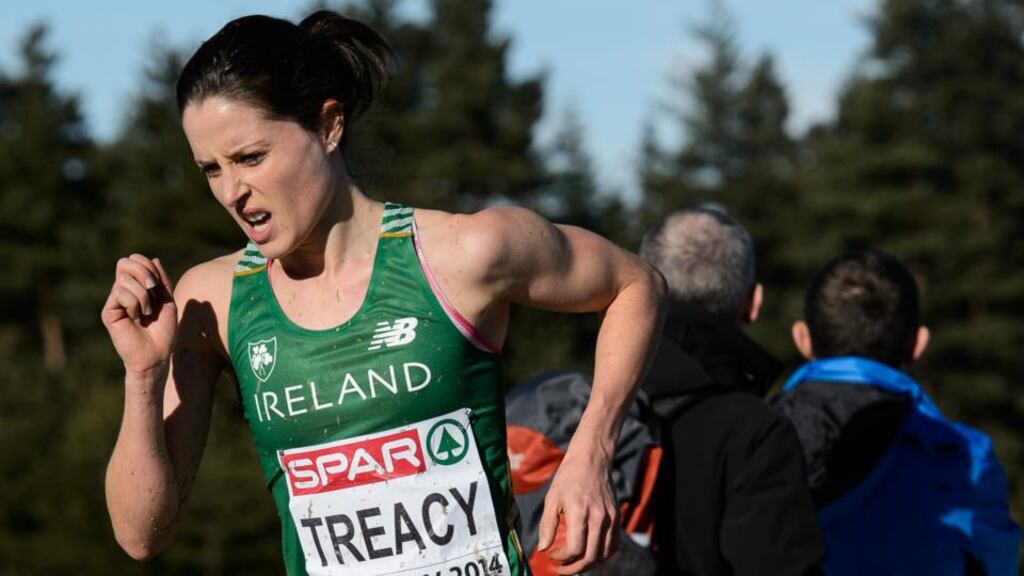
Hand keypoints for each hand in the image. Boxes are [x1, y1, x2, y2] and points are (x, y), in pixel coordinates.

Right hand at [101, 254, 176, 377]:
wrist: (156, 355)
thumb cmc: (164, 331)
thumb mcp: (168, 301)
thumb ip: (162, 281)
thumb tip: (154, 259)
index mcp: (137, 287)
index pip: (133, 261)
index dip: (145, 264)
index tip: (158, 283)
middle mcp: (124, 291)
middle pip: (124, 262)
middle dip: (143, 271)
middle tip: (153, 288)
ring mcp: (115, 301)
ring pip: (124, 279)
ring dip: (143, 294)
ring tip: (146, 312)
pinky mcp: (109, 312)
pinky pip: (120, 293)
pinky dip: (135, 303)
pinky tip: (136, 317)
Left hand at [537, 447, 618, 573]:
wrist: (592, 459)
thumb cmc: (568, 477)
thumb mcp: (552, 498)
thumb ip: (547, 525)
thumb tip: (543, 548)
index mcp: (580, 512)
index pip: (574, 549)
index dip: (561, 558)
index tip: (552, 555)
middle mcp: (599, 517)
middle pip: (591, 556)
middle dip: (574, 568)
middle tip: (561, 569)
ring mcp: (611, 518)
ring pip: (604, 554)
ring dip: (589, 564)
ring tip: (575, 565)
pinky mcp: (617, 517)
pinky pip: (613, 545)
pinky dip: (603, 555)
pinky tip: (590, 554)